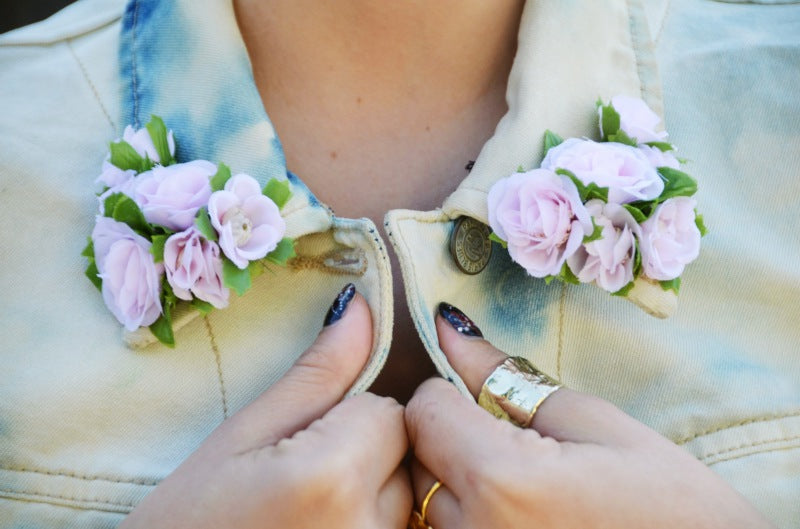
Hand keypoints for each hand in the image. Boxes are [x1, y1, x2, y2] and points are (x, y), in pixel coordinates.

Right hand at [121, 286, 411, 528]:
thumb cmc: (190, 522)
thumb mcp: (243, 436)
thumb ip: (317, 374)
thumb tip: (363, 308)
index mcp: (332, 477)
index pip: (387, 412)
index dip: (348, 417)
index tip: (304, 442)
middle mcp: (369, 528)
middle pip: (405, 454)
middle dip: (367, 453)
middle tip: (302, 480)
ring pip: (408, 497)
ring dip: (374, 493)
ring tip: (311, 511)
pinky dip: (372, 523)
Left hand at [405, 303, 774, 528]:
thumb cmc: (671, 504)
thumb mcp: (594, 422)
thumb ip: (505, 376)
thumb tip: (448, 327)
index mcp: (503, 481)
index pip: (422, 410)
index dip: (449, 391)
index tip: (484, 398)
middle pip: (415, 455)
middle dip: (446, 432)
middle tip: (501, 437)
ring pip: (422, 500)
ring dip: (451, 477)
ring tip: (516, 482)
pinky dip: (464, 513)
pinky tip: (512, 513)